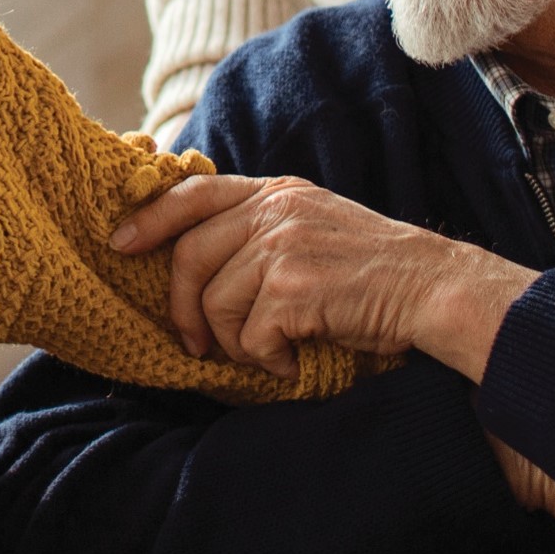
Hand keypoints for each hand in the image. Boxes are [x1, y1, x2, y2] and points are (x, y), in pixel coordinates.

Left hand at [111, 172, 536, 380]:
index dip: (151, 218)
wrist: (433, 290)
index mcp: (277, 192)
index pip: (194, 191)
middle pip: (189, 256)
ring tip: (267, 353)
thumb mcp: (314, 227)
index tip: (121, 243)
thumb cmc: (373, 273)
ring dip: (235, 343)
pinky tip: (293, 361)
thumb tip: (197, 261)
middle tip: (196, 344)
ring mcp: (284, 245)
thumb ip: (263, 230)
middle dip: (181, 308)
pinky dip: (267, 360)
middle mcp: (276, 210)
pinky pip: (252, 334)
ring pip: (216, 303)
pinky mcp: (296, 287)